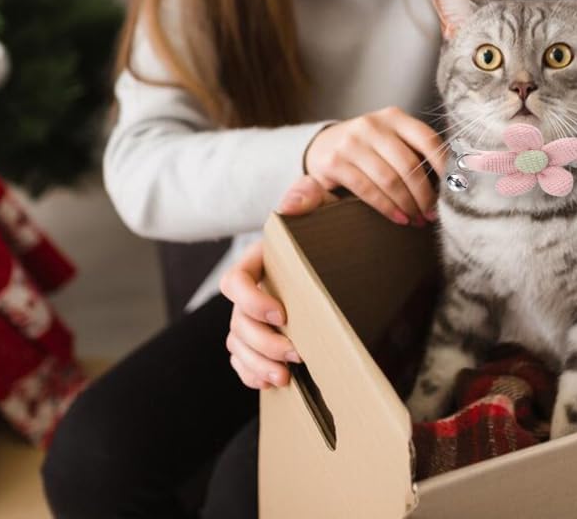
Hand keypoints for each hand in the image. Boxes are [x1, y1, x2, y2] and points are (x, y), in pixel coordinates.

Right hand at [220, 182, 327, 390]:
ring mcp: (254, 313)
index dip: (251, 301)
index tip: (283, 314)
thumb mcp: (321, 203)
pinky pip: (241, 358)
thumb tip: (289, 206)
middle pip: (237, 321)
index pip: (235, 281)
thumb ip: (306, 196)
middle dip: (262, 342)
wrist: (341, 242)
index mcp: (259, 259)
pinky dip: (250, 372)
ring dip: (256, 363)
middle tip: (297, 354)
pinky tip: (271, 381)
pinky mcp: (262, 333)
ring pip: (237, 343)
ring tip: (284, 376)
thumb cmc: (328, 222)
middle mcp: (252, 288)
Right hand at [303, 107, 444, 225]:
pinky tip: (399, 218)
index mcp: (393, 117)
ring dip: (408, 204)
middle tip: (433, 214)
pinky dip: (387, 208)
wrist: (322, 147)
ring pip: (390, 179)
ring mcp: (351, 142)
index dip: (445, 165)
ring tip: (418, 219)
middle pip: (409, 164)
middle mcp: (371, 125)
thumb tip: (457, 174)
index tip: (455, 188)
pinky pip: (368, 190)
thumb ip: (416, 151)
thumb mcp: (390, 140)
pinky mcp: (335, 162)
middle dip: (425, 194)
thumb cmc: (368, 149)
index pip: (427, 138)